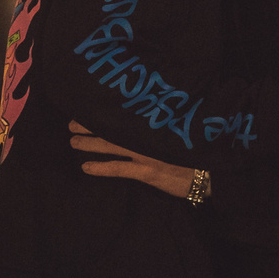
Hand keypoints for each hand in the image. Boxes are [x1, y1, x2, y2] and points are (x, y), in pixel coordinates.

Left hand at [69, 121, 196, 198]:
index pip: (123, 115)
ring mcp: (145, 153)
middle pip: (111, 128)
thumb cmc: (191, 151)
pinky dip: (101, 167)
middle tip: (71, 123)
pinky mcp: (146, 171)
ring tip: (73, 141)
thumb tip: (138, 118)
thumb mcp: (174, 132)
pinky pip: (118, 168)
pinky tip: (86, 167)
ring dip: (89, 143)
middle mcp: (144, 136)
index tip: (88, 105)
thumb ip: (156, 124)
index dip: (105, 111)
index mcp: (150, 126)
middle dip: (90, 125)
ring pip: (110, 146)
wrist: (207, 172)